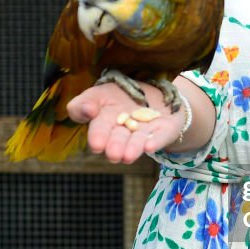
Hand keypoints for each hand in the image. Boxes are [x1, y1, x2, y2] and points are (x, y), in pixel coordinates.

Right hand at [67, 82, 186, 164]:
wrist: (153, 92)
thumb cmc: (119, 95)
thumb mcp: (97, 93)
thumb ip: (83, 103)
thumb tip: (88, 110)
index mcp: (105, 122)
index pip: (99, 131)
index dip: (98, 137)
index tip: (97, 144)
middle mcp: (125, 132)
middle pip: (119, 139)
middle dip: (116, 146)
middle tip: (114, 154)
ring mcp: (145, 132)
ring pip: (138, 142)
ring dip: (133, 148)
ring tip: (128, 156)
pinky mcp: (165, 130)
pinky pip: (161, 136)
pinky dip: (155, 141)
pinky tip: (149, 147)